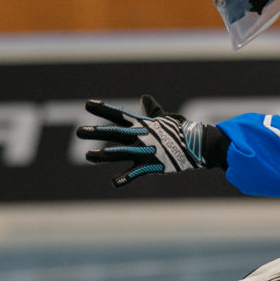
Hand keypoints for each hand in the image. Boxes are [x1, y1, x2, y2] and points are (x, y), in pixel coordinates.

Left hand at [75, 95, 208, 186]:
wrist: (199, 144)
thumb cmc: (180, 131)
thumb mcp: (164, 118)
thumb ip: (151, 110)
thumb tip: (144, 97)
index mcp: (142, 124)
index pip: (119, 114)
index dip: (103, 109)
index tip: (88, 104)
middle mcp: (141, 136)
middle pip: (115, 133)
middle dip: (97, 132)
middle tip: (79, 131)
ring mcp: (146, 150)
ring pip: (121, 152)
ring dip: (104, 155)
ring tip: (88, 155)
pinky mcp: (153, 164)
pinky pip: (136, 173)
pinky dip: (125, 178)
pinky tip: (114, 183)